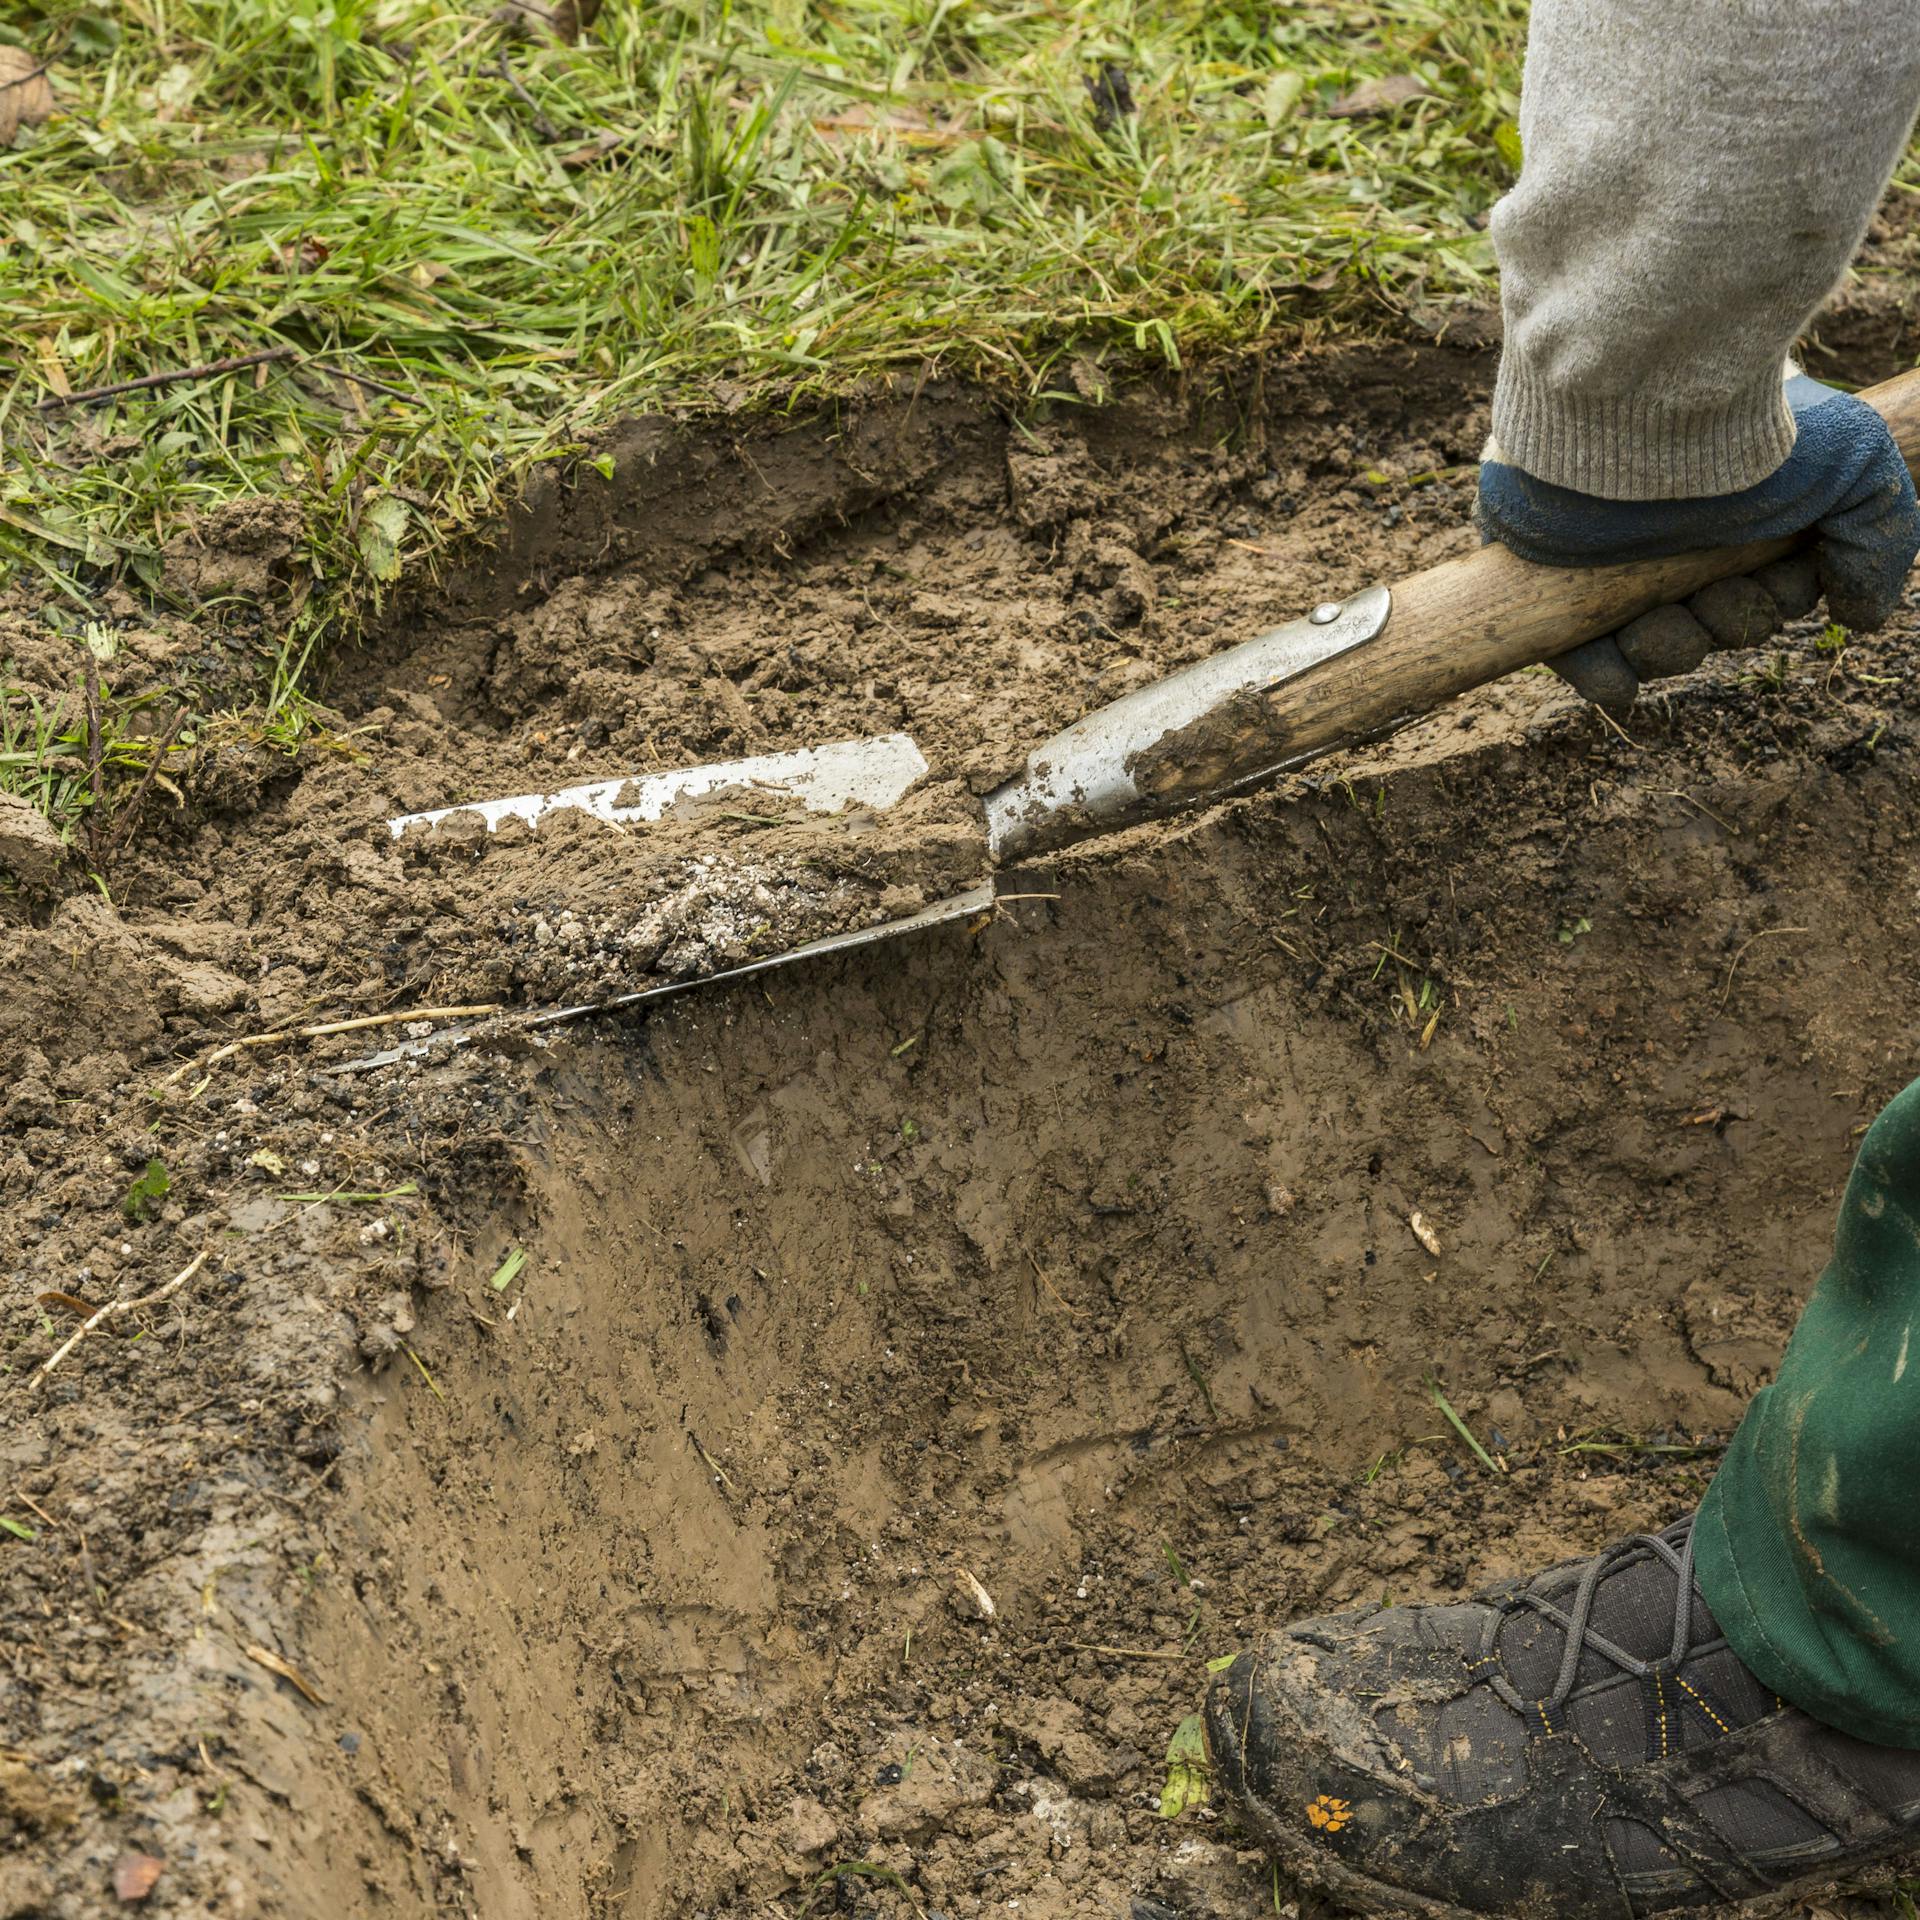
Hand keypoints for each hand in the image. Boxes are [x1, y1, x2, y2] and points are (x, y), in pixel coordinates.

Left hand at [1477, 376, 1919, 714]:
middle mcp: (1680, 534)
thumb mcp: (1855, 465)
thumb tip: (1864, 615)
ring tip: (1663, 616)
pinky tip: (1619, 666)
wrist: (1634, 412)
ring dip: (1673, 649)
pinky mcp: (1550, 583)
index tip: (1786, 571)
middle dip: (1733, 622)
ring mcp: (1613, 559)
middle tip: (1718, 594)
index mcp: (1745, 508)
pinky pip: (1581, 660)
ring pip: (1656, 647)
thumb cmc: (1748, 430)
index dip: (1784, 594)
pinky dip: (1606, 675)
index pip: (1772, 586)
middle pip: (1719, 623)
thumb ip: (1879, 535)